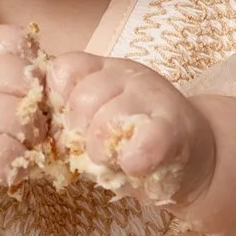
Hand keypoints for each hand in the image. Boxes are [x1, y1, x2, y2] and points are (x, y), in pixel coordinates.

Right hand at [0, 29, 43, 215]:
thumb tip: (52, 81)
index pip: (18, 40)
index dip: (32, 65)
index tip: (23, 90)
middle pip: (28, 79)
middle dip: (38, 105)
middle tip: (27, 125)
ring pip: (25, 117)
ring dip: (30, 138)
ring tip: (16, 147)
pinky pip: (14, 152)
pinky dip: (19, 163)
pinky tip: (6, 166)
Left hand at [39, 52, 217, 209]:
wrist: (194, 160)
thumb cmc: (134, 142)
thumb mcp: (97, 121)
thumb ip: (70, 120)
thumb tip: (42, 134)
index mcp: (103, 71)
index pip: (65, 69)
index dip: (58, 100)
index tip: (69, 125)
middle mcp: (128, 76)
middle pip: (82, 99)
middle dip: (80, 134)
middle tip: (95, 150)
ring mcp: (154, 98)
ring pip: (107, 120)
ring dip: (104, 151)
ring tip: (116, 160)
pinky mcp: (175, 130)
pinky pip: (144, 142)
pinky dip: (132, 160)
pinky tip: (134, 166)